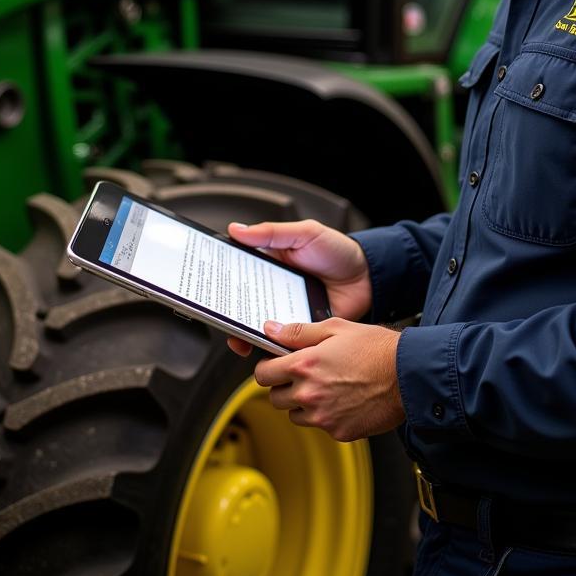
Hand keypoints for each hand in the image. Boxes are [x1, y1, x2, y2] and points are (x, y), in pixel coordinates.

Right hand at [225, 218, 373, 356]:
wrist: (369, 277)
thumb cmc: (338, 251)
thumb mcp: (304, 233)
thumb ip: (271, 232)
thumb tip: (236, 229)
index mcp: (269, 265)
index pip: (236, 274)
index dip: (220, 282)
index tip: (207, 288)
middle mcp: (273, 290)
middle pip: (240, 305)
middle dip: (226, 314)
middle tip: (219, 317)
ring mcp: (285, 312)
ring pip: (257, 326)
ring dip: (245, 334)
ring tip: (240, 337)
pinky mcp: (300, 331)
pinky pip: (281, 341)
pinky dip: (271, 346)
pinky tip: (267, 345)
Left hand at [253, 318, 404, 441]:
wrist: (408, 375)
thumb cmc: (375, 348)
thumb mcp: (335, 328)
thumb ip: (298, 332)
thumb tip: (270, 329)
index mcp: (304, 365)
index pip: (262, 375)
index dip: (268, 368)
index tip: (277, 365)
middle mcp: (309, 394)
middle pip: (275, 398)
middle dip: (284, 387)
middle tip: (305, 375)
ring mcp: (323, 417)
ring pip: (295, 415)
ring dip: (303, 404)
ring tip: (327, 387)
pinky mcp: (339, 432)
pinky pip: (320, 426)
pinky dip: (326, 416)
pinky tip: (343, 399)